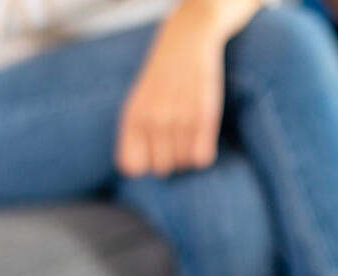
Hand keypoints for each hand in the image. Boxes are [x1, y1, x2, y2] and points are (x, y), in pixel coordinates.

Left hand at [115, 9, 229, 176]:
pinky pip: (203, 158)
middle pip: (162, 169)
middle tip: (176, 142)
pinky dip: (204, 154)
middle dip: (170, 160)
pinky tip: (203, 139)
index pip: (132, 167)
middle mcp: (154, 121)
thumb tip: (137, 170)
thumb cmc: (162, 76)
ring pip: (184, 164)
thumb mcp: (138, 101)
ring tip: (190, 136)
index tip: (153, 155)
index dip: (144, 166)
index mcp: (133, 118)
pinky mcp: (205, 117)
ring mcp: (181, 119)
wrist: (187, 42)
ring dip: (188, 155)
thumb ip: (135, 133)